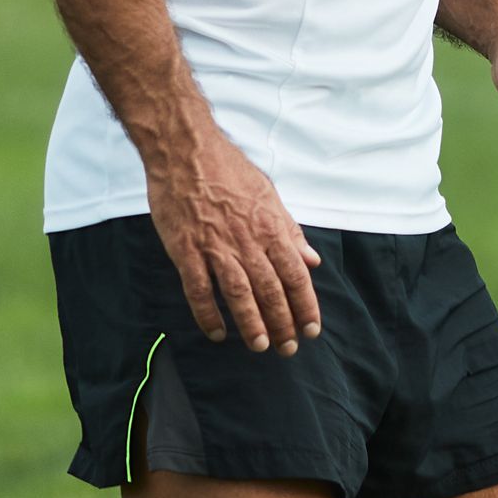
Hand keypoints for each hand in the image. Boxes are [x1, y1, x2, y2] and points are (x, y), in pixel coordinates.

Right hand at [146, 129, 320, 352]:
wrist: (184, 149)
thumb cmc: (228, 170)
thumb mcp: (268, 194)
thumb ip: (290, 230)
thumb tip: (313, 259)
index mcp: (270, 227)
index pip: (296, 275)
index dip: (306, 305)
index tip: (312, 328)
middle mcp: (247, 241)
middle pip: (271, 291)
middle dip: (283, 323)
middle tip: (288, 348)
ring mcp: (215, 246)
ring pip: (239, 294)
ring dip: (252, 324)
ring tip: (259, 346)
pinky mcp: (186, 249)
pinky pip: (199, 289)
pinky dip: (208, 313)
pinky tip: (217, 332)